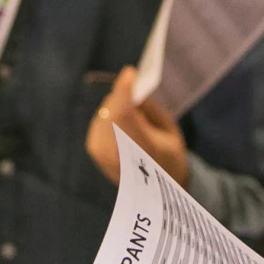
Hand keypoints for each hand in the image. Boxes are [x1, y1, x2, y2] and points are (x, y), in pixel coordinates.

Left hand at [85, 66, 188, 186]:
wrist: (157, 191)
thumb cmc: (169, 156)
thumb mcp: (168, 130)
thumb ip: (149, 108)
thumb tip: (133, 88)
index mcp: (142, 149)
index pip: (124, 113)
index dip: (125, 90)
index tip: (131, 73)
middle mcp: (117, 153)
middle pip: (111, 111)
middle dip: (121, 95)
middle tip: (134, 84)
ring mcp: (102, 154)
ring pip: (103, 113)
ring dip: (115, 105)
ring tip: (130, 107)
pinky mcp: (94, 151)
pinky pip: (98, 120)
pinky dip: (109, 114)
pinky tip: (121, 118)